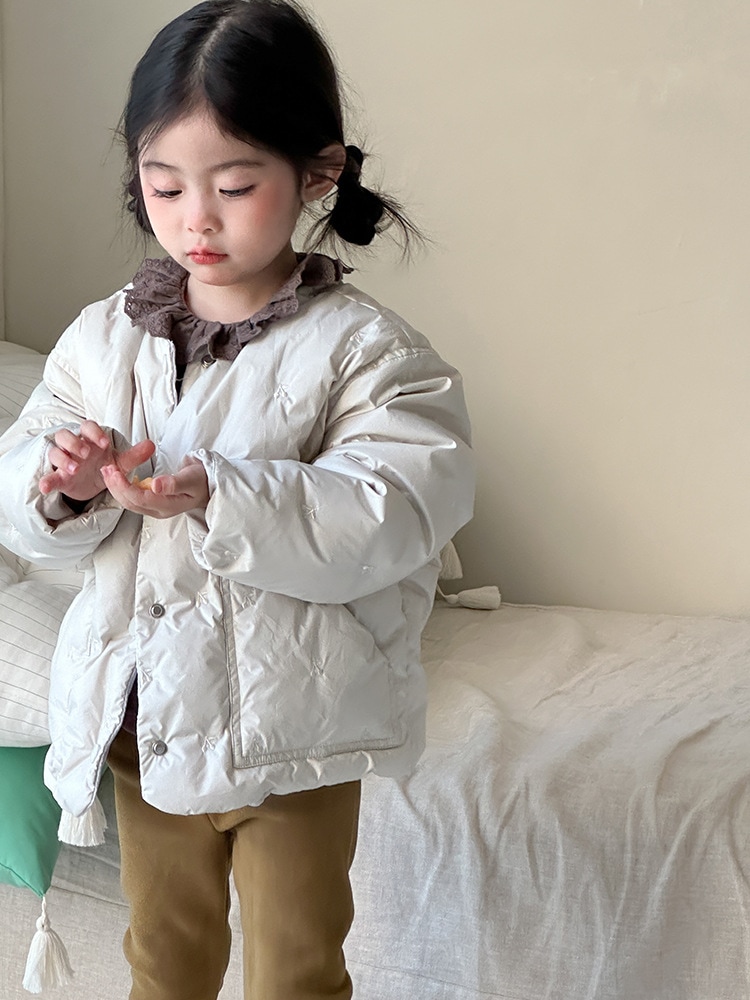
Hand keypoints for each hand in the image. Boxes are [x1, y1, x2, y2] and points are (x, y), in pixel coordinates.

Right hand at [39, 421, 155, 500]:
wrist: (92, 483)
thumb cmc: (103, 465)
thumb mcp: (120, 461)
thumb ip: (134, 455)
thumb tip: (151, 445)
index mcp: (90, 439)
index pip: (87, 427)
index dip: (94, 433)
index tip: (105, 443)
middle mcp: (74, 447)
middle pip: (65, 435)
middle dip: (74, 443)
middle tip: (86, 454)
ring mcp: (64, 462)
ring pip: (55, 452)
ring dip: (63, 459)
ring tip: (75, 469)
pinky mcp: (59, 477)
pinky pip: (48, 476)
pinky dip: (46, 481)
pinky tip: (46, 487)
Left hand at [101, 456, 209, 518]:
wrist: (209, 485)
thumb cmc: (202, 480)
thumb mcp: (192, 478)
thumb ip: (174, 483)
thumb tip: (155, 485)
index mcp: (168, 506)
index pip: (139, 499)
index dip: (124, 486)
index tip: (114, 470)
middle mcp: (159, 510)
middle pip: (130, 502)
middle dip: (115, 487)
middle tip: (106, 468)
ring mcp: (156, 508)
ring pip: (129, 502)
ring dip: (116, 488)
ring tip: (107, 471)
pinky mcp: (153, 503)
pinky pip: (133, 498)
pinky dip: (122, 488)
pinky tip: (117, 477)